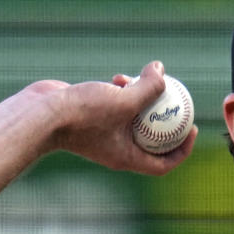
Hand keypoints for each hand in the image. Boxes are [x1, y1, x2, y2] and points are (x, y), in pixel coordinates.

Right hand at [37, 60, 196, 174]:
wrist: (40, 114)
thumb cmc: (82, 115)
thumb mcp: (124, 101)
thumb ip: (148, 88)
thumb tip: (163, 70)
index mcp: (127, 158)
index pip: (163, 163)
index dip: (183, 149)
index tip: (192, 129)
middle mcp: (117, 149)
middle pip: (152, 139)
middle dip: (165, 119)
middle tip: (177, 100)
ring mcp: (103, 134)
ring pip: (132, 118)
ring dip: (141, 98)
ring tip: (140, 79)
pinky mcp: (92, 118)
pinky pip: (115, 107)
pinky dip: (121, 93)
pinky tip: (120, 77)